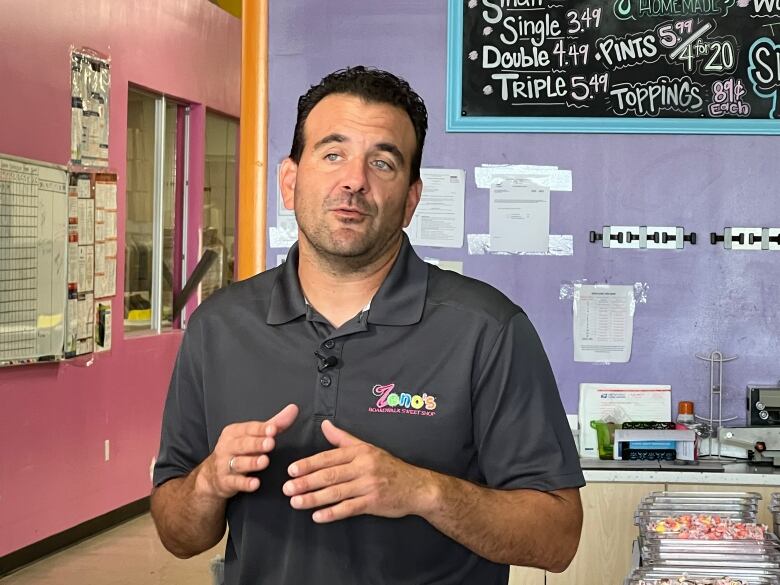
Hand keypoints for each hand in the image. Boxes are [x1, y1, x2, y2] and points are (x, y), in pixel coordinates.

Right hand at [196, 404, 298, 498]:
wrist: (213, 475)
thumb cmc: (239, 451)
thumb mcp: (253, 436)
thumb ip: (274, 424)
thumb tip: (293, 409)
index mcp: (233, 432)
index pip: (248, 428)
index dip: (261, 429)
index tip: (273, 429)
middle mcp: (227, 447)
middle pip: (242, 444)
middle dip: (256, 444)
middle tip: (271, 443)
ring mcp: (224, 465)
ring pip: (238, 463)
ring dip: (252, 462)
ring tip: (264, 461)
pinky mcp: (226, 481)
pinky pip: (235, 482)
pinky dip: (245, 483)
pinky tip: (255, 483)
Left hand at [282, 420, 435, 522]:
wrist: (416, 487)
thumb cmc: (389, 467)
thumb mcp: (368, 448)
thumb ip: (343, 438)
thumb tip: (324, 425)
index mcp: (360, 452)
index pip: (329, 457)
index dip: (309, 464)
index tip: (292, 470)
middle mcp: (363, 467)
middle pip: (329, 475)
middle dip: (306, 482)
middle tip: (287, 488)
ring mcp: (368, 486)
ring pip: (336, 492)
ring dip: (314, 498)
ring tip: (296, 502)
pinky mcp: (373, 503)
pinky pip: (349, 508)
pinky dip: (332, 513)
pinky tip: (317, 516)